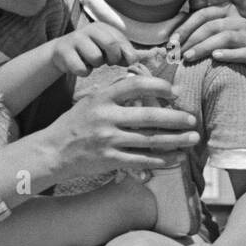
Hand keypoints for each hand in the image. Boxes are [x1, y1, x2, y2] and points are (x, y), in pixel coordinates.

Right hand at [43, 75, 199, 181]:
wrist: (52, 151)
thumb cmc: (75, 124)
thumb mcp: (91, 101)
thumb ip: (115, 93)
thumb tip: (146, 87)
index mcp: (102, 98)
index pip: (135, 85)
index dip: (159, 86)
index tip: (175, 92)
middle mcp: (106, 117)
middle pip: (149, 116)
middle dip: (176, 118)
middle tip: (193, 119)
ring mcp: (108, 140)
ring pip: (150, 140)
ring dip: (176, 140)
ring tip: (193, 138)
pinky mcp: (110, 160)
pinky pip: (142, 160)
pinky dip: (162, 160)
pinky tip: (177, 158)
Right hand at [50, 22, 134, 76]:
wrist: (62, 53)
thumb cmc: (90, 52)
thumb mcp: (108, 49)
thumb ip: (124, 52)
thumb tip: (136, 59)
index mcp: (103, 27)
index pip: (122, 41)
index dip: (125, 55)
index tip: (122, 62)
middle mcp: (89, 29)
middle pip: (111, 44)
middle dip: (113, 58)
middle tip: (108, 63)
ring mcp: (75, 39)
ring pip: (96, 57)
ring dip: (95, 65)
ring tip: (90, 62)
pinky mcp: (64, 51)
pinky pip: (81, 68)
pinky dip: (83, 72)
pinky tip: (79, 66)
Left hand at [177, 0, 245, 66]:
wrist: (232, 71)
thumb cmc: (213, 46)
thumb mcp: (203, 29)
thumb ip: (198, 13)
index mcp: (227, 10)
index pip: (204, 14)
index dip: (186, 27)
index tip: (172, 41)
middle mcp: (240, 21)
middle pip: (213, 26)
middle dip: (192, 40)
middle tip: (177, 53)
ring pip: (226, 38)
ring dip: (204, 48)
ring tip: (188, 57)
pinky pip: (242, 53)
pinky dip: (228, 55)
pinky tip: (214, 58)